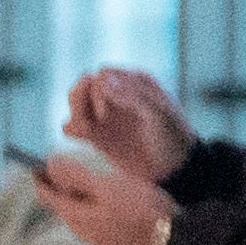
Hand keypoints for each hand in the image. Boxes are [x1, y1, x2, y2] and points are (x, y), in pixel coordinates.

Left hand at [24, 145, 173, 244]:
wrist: (173, 239)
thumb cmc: (140, 209)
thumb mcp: (107, 186)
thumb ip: (76, 177)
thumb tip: (49, 165)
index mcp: (76, 217)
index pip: (48, 197)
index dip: (41, 179)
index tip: (36, 165)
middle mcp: (83, 232)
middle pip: (63, 207)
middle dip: (57, 188)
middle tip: (57, 170)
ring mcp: (100, 240)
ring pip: (80, 215)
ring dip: (75, 198)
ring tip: (79, 182)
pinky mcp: (116, 243)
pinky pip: (95, 222)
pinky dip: (91, 207)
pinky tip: (103, 201)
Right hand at [65, 68, 194, 181]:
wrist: (174, 170)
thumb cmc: (173, 138)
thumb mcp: (160, 114)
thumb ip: (132, 95)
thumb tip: (100, 78)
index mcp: (136, 83)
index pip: (104, 74)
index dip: (100, 89)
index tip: (109, 111)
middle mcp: (118, 95)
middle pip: (84, 84)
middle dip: (82, 98)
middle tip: (100, 118)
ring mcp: (106, 116)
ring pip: (74, 102)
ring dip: (75, 112)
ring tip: (88, 130)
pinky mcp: (96, 136)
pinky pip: (71, 126)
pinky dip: (71, 128)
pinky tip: (85, 138)